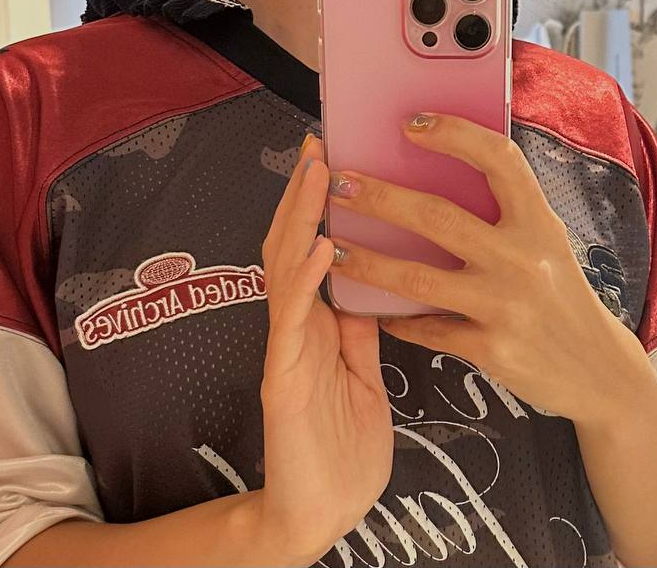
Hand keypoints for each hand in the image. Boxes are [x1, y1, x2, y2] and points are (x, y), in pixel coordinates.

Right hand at [258, 134, 394, 561]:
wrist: (324, 514)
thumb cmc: (345, 448)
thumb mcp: (363, 372)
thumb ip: (361, 327)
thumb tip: (373, 278)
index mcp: (318, 323)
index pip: (312, 247)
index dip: (319, 203)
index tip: (334, 155)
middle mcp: (297, 326)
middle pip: (292, 244)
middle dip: (304, 194)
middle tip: (318, 143)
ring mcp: (287, 349)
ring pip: (284, 269)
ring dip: (300, 217)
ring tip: (317, 172)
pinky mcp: (283, 380)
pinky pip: (292, 321)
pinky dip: (305, 279)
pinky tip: (317, 246)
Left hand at [325, 111, 647, 428]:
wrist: (598, 369)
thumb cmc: (562, 292)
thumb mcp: (546, 241)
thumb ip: (504, 212)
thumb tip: (437, 170)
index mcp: (539, 221)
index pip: (499, 160)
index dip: (455, 134)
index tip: (411, 123)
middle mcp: (523, 258)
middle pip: (437, 217)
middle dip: (380, 197)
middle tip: (339, 183)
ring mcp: (506, 306)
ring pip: (417, 278)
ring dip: (367, 262)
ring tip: (332, 247)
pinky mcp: (492, 350)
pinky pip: (428, 329)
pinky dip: (396, 320)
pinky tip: (372, 310)